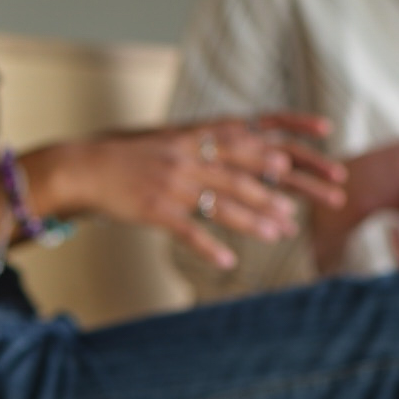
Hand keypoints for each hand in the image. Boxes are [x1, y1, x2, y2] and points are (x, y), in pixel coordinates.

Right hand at [33, 114, 344, 272]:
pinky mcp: (155, 209)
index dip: (281, 143)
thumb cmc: (130, 157)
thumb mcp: (170, 141)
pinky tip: (227, 262)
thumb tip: (241, 148)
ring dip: (255, 220)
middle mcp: (189, 157)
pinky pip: (188, 231)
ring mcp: (172, 183)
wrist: (85, 167)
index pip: (248, 136)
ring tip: (280, 233)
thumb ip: (205, 145)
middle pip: (243, 176)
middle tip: (306, 208)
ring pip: (222, 203)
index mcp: (195, 137)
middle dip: (277, 193)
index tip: (314, 150)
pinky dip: (208, 247)